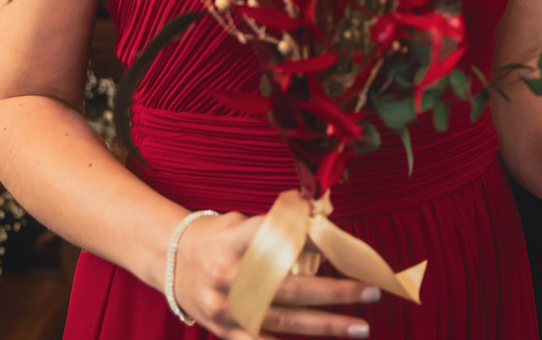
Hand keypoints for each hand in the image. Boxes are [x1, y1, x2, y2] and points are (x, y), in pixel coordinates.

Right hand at [174, 211, 380, 337]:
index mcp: (232, 242)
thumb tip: (322, 214)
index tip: (342, 241)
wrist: (171, 263)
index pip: (277, 238)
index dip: (311, 239)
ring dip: (327, 325)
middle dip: (336, 292)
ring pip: (286, 321)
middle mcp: (229, 278)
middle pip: (291, 287)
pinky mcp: (226, 331)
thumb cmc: (214, 236)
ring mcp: (228, 310)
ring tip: (361, 325)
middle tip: (370, 291)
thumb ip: (276, 221)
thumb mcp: (238, 219)